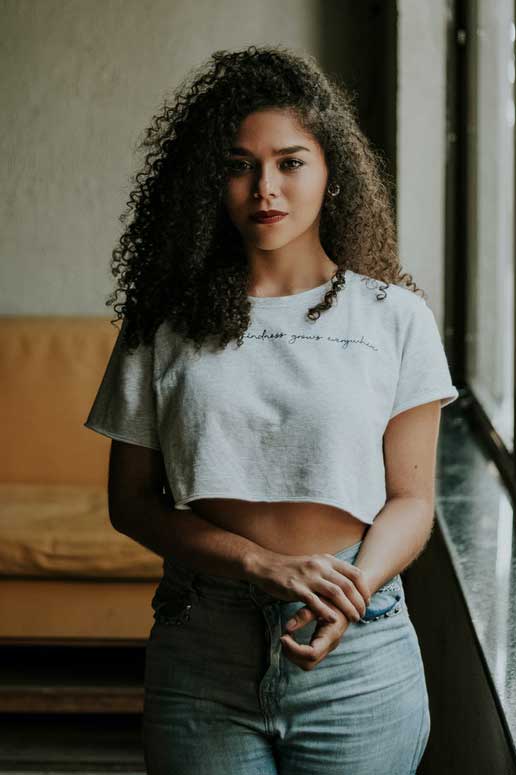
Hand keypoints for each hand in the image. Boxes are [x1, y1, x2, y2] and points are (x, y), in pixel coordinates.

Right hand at [247, 549, 371, 624]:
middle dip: (359, 601)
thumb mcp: (314, 563)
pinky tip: (333, 619)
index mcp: (326, 560)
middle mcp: (320, 566)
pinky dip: (326, 611)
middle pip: (348, 585)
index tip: (367, 601)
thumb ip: (330, 571)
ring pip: (336, 593)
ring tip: (354, 618)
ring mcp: (308, 577)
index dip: (364, 588)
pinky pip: (315, 601)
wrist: (267, 566)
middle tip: (363, 614)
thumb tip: (349, 584)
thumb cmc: (292, 568)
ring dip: (348, 608)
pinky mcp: (296, 588)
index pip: (354, 573)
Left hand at [280, 598, 350, 670]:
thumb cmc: (333, 598)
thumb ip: (304, 614)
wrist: (348, 601)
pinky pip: (307, 657)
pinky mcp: (322, 646)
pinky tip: (290, 638)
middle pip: (308, 663)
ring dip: (292, 654)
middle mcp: (330, 645)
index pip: (311, 654)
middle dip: (291, 654)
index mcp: (331, 635)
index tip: (283, 636)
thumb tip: (288, 627)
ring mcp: (327, 648)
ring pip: (307, 663)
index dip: (294, 649)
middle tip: (282, 637)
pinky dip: (296, 651)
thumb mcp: (319, 602)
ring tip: (285, 637)